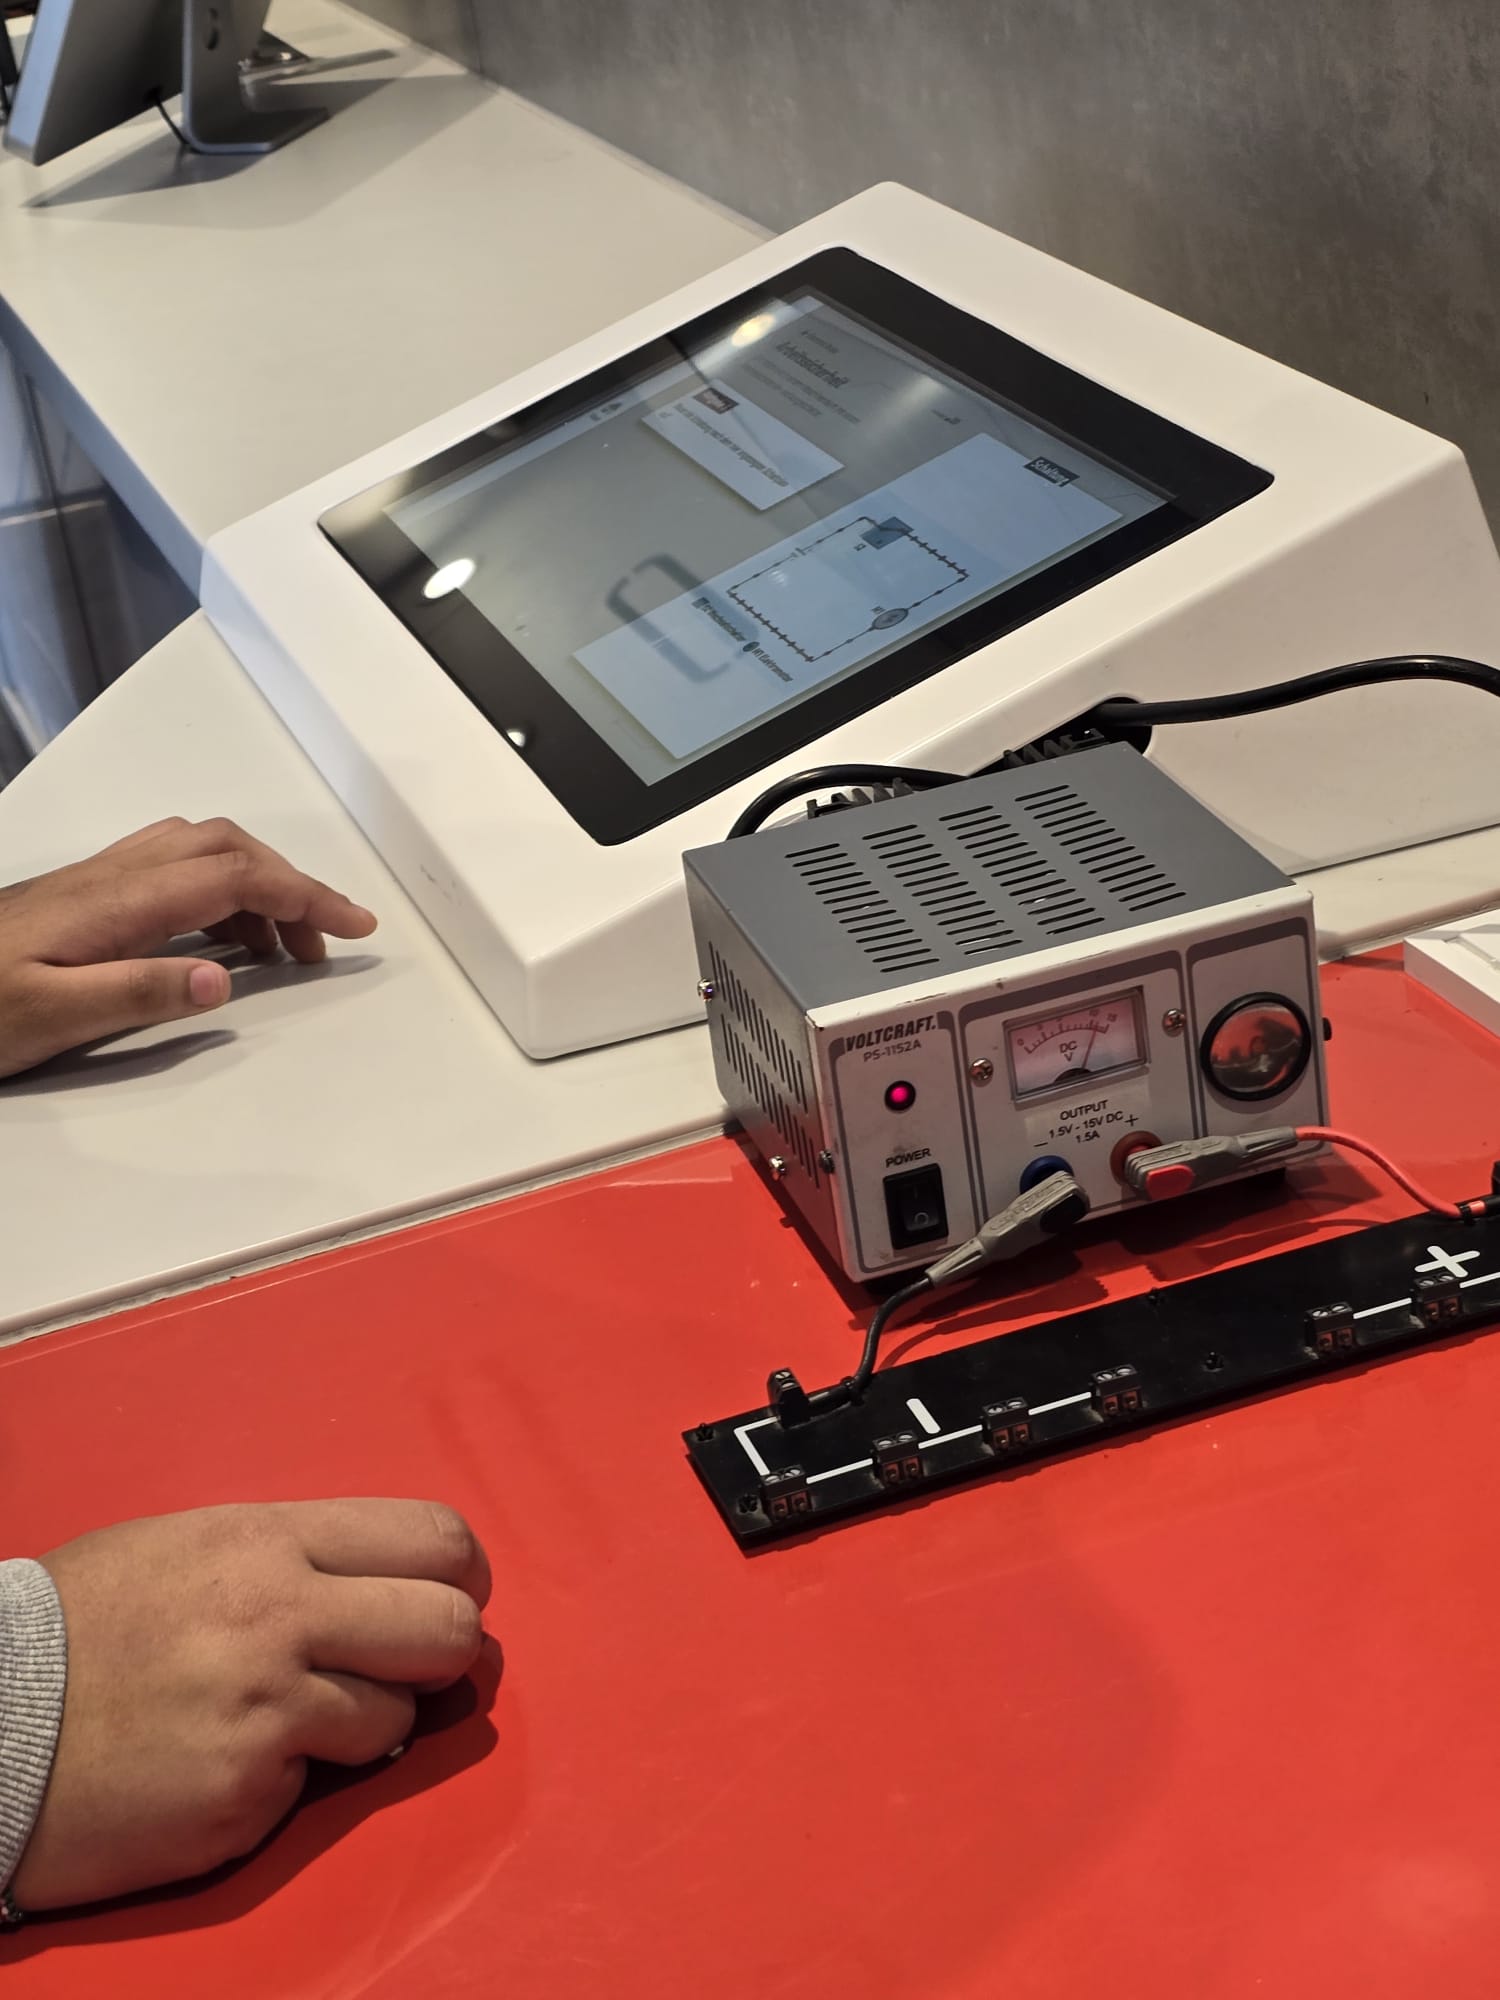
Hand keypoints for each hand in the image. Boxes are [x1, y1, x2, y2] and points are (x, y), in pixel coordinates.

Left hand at [0, 817, 376, 1078]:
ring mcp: (96, 881)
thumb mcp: (51, 1016)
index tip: (355, 926)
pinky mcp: (84, 896)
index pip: (236, 876)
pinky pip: (172, 869)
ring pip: (200, 851)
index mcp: (117, 901)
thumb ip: (138, 993)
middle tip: (328, 942)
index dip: (305, 896)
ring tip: (284, 948)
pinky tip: (218, 938)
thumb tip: (224, 980)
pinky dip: (219, 890)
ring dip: (256, 884)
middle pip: (226, 848)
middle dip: (292, 885)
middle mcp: (112, 876)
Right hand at [13, 1499, 490, 1909]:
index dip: (463, 1573)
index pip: (432, 1534)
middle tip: (414, 1666)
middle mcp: (279, 1613)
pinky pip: (319, 1782)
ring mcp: (265, 1707)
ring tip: (291, 1718)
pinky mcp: (243, 1791)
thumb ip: (297, 1556)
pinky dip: (291, 1777)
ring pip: (398, 1714)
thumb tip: (390, 1578)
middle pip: (449, 1624)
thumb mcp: (193, 1546)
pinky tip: (226, 1760)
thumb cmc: (87, 1627)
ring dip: (365, 1722)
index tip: (455, 1595)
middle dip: (448, 1650)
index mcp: (268, 1539)